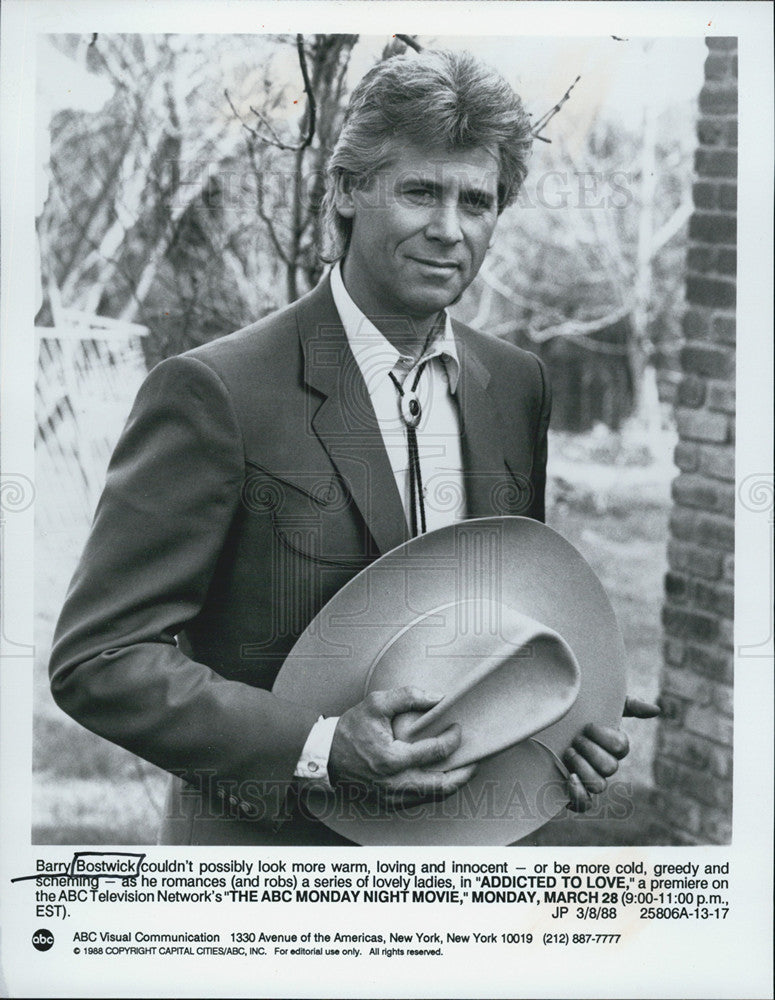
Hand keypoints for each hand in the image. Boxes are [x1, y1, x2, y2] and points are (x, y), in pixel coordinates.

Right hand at [328, 686, 475, 808]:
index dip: (453, 739)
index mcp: (392, 759)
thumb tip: (438, 698)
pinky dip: (436, 790)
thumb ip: (408, 696)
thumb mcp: (376, 704)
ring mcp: (393, 797)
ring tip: (464, 768)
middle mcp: (395, 783)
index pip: (436, 752)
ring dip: (453, 783)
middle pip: (443, 785)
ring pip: (435, 796)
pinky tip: (442, 777)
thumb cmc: (351, 729)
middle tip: (475, 759)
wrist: (327, 758)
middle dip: (465, 772)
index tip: (458, 728)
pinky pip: (422, 800)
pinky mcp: (391, 803)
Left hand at [563, 696, 660, 811]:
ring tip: (568, 753)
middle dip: (591, 750)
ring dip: (583, 767)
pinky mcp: (572, 794)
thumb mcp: (596, 703)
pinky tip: (569, 778)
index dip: (605, 737)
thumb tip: (656, 710)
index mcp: (610, 745)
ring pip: (599, 785)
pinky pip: (585, 805)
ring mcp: (588, 780)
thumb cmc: (572, 714)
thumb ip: (627, 704)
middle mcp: (602, 765)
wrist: (539, 729)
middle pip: (611, 766)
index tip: (587, 725)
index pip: (621, 747)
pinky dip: (579, 794)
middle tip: (575, 740)